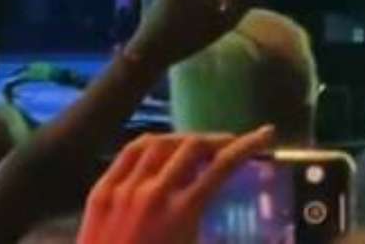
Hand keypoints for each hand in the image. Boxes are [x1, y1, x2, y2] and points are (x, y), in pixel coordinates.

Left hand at [78, 127, 274, 243]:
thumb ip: (210, 229)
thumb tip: (221, 206)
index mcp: (183, 212)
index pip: (220, 167)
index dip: (245, 147)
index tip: (263, 136)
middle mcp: (153, 192)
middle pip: (190, 147)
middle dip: (215, 140)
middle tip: (229, 144)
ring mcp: (123, 187)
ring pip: (156, 143)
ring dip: (181, 139)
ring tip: (196, 144)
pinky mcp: (101, 190)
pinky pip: (128, 154)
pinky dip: (149, 144)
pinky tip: (158, 147)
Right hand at [126, 0, 271, 72]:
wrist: (155, 51)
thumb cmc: (170, 17)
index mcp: (224, 12)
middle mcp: (222, 25)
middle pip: (238, 8)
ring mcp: (210, 35)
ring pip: (228, 18)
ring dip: (235, 7)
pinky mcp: (198, 41)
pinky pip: (217, 23)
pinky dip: (221, 14)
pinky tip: (213, 12)